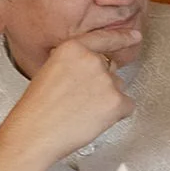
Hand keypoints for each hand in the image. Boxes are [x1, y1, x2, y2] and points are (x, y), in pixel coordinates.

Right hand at [0, 27, 139, 170]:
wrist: (35, 134)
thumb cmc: (37, 110)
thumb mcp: (50, 72)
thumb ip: (74, 63)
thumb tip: (92, 69)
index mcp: (72, 48)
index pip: (104, 39)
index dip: (122, 37)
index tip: (134, 36)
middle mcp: (92, 60)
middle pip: (111, 69)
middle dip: (101, 84)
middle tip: (79, 101)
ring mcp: (106, 80)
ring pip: (118, 88)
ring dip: (107, 100)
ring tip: (81, 112)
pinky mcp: (116, 101)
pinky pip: (127, 106)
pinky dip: (115, 115)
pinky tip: (93, 120)